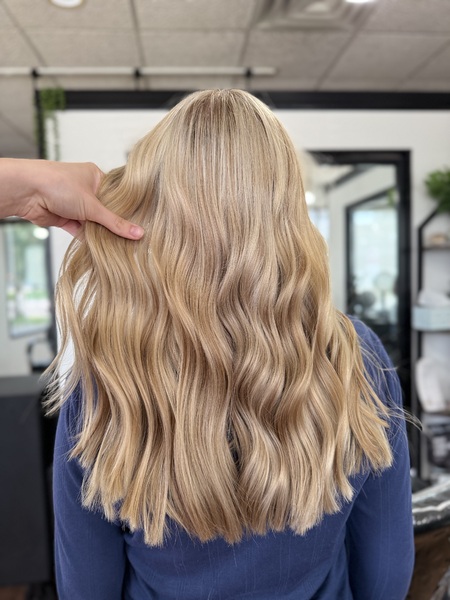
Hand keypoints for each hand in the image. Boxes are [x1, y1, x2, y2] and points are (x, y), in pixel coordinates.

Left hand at [1, 159, 143, 238]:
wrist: (27, 191)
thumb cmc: (60, 185)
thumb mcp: (93, 205)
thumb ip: (115, 222)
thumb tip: (139, 233)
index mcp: (96, 176)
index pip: (118, 195)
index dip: (128, 209)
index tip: (141, 223)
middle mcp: (86, 189)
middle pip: (106, 210)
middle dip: (114, 224)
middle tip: (133, 239)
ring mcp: (75, 204)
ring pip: (94, 222)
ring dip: (101, 233)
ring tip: (121, 246)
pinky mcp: (65, 217)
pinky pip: (82, 230)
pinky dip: (89, 238)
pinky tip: (102, 248)